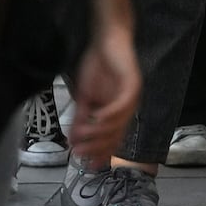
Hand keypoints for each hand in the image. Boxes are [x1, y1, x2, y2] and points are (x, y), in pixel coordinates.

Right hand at [66, 23, 139, 163]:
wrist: (106, 40)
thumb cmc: (98, 66)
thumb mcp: (85, 96)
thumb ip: (81, 117)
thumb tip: (72, 139)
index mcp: (118, 113)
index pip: (112, 139)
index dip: (100, 153)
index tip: (86, 165)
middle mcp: (128, 108)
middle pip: (116, 136)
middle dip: (96, 147)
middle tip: (78, 153)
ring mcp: (132, 97)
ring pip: (118, 123)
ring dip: (99, 133)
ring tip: (81, 137)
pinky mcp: (133, 84)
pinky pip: (123, 105)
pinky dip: (110, 114)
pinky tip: (96, 118)